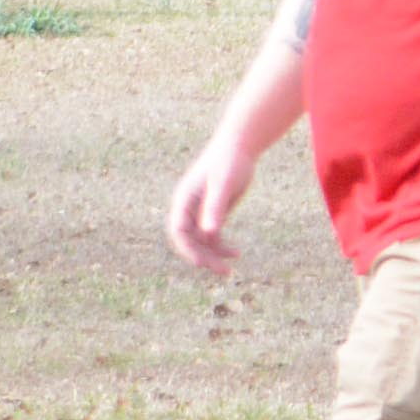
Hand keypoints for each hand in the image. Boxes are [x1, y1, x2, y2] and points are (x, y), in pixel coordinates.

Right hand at [166, 132, 261, 274]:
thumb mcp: (223, 185)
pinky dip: (221, 247)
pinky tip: (236, 254)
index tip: (202, 263)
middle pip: (189, 241)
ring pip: (201, 242)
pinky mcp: (213, 213)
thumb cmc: (229, 162)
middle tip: (222, 271)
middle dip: (203, 257)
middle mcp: (189, 208)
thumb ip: (215, 207)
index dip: (188, 249)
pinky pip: (212, 237)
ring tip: (229, 270)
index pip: (179, 231)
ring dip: (213, 256)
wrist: (240, 147)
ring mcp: (200, 212)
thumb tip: (209, 233)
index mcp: (184, 200)